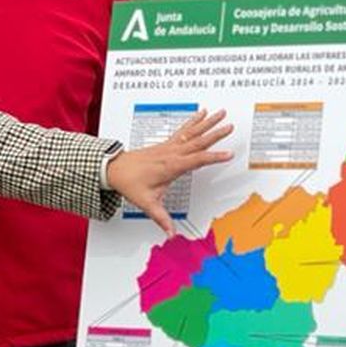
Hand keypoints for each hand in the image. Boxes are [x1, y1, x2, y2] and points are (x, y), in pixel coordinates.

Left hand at [107, 109, 232, 236]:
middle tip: (230, 126)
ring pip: (192, 132)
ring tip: (221, 113)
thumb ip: (161, 218)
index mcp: (171, 166)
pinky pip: (183, 130)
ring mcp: (169, 146)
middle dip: (216, 134)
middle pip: (198, 141)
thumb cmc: (130, 183)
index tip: (228, 154)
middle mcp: (172, 153)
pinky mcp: (166, 144)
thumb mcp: (146, 203)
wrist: (115, 169)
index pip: (197, 160)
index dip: (214, 157)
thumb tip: (171, 233)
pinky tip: (200, 114)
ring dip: (208, 122)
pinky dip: (193, 121)